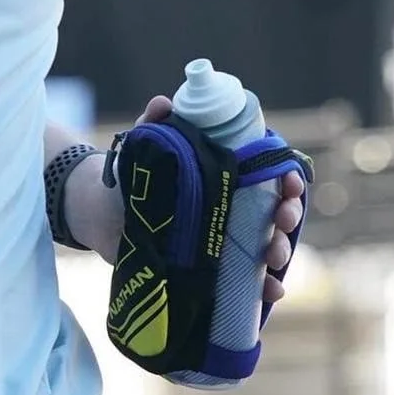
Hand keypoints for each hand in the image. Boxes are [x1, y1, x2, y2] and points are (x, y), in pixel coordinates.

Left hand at [131, 95, 304, 302]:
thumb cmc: (131, 175)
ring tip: (274, 256)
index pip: (270, 176)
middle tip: (282, 220)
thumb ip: (154, 124)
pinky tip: (271, 290)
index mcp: (226, 178)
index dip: (288, 179)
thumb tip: (163, 104)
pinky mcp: (211, 271)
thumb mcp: (145, 146)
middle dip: (288, 216)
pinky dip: (264, 287)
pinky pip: (246, 281)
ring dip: (281, 251)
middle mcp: (232, 210)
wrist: (101, 215)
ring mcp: (224, 241)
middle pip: (276, 213)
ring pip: (267, 246)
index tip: (291, 183)